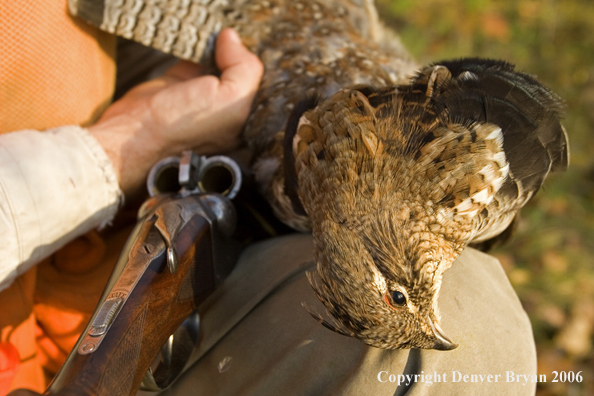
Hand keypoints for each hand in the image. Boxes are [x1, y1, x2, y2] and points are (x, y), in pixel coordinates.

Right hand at [89, 28, 262, 198]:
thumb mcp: (231, 101)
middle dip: (241, 58)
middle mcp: (229, 110)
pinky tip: (204, 42)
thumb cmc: (185, 128)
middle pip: (245, 73)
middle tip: (234, 48)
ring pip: (223, 61)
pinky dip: (201, 46)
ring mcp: (206, 95)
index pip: (265, 89)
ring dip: (221, 49)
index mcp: (246, 123)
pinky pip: (198, 56)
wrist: (136, 133)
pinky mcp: (184, 81)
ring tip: (220, 43)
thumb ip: (245, 68)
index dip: (260, 70)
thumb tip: (232, 38)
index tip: (251, 60)